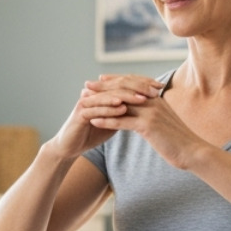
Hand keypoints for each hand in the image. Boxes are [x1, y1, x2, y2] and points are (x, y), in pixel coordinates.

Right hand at [46, 74, 164, 161]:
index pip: (125, 83)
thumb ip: (126, 113)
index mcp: (103, 93)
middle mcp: (94, 93)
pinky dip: (110, 108)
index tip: (159, 87)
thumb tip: (148, 107)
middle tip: (153, 90)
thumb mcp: (114, 122)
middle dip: (137, 87)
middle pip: (118, 85)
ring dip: (126, 96)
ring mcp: (86, 102)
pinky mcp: (80, 113)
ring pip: (109, 95)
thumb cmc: (92, 134)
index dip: (142, 83)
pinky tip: (122, 109)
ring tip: (142, 98)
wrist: (70, 147)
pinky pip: (97, 108)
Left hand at [84, 77, 209, 170]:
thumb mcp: (164, 122)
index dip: (116, 80)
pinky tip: (93, 121)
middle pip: (123, 89)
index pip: (132, 83)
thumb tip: (144, 112)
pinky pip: (122, 121)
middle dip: (103, 87)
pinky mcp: (148, 126)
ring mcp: (151, 112)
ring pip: (120, 103)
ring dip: (100, 102)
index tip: (101, 79)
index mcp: (156, 98)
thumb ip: (154, 113)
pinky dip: (106, 120)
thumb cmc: (178, 140)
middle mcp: (152, 100)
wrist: (192, 151)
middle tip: (87, 85)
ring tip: (84, 101)